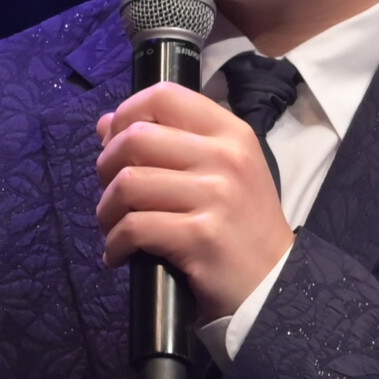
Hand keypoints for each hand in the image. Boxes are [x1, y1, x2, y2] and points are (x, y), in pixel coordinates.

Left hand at [93, 81, 293, 318]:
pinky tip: (120, 254)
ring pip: (128, 183)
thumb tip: (106, 123)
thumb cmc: (240, 226)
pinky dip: (115, 244)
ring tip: (114, 226)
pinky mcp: (200, 235)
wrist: (272, 283)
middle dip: (107, 167)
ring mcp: (215, 195)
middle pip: (136, 137)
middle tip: (113, 194)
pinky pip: (134, 227)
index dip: (128, 113)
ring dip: (107, 210)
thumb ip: (168, 142)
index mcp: (231, 133)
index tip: (117, 142)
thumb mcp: (219, 172)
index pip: (165, 95)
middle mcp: (226, 156)